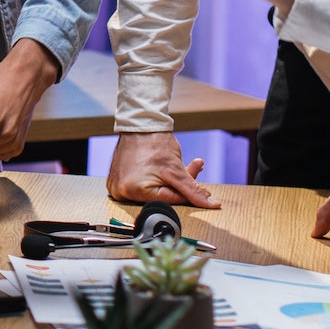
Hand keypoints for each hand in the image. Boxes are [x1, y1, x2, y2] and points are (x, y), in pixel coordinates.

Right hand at [106, 131, 220, 206]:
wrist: (140, 123)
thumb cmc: (154, 142)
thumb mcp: (177, 170)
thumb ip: (193, 190)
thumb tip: (211, 204)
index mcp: (133, 192)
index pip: (168, 201)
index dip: (185, 192)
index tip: (195, 177)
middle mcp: (121, 192)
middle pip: (160, 197)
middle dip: (179, 184)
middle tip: (193, 166)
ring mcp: (117, 186)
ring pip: (153, 191)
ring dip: (169, 180)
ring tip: (177, 162)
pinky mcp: (118, 180)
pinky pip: (142, 185)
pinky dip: (155, 177)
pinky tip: (165, 166)